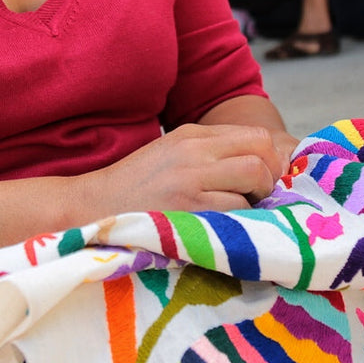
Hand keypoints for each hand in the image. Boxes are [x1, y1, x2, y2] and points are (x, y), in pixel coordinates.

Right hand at [86, 123, 287, 213]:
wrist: (93, 207)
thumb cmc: (135, 189)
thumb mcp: (172, 155)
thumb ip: (210, 155)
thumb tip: (260, 167)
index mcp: (191, 135)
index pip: (255, 135)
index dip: (270, 159)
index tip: (264, 181)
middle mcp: (194, 150)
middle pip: (262, 150)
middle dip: (270, 176)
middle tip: (259, 198)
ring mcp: (191, 179)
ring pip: (254, 178)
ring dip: (257, 200)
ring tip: (240, 214)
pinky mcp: (188, 209)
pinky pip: (237, 209)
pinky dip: (240, 220)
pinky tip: (223, 228)